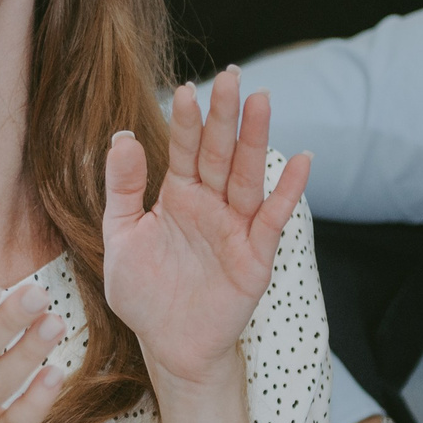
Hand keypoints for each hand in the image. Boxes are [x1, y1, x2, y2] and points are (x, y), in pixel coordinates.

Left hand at [102, 69, 311, 387]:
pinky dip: (288, 191)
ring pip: (248, 177)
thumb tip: (122, 136)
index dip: (186, 122)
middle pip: (221, 153)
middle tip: (231, 77)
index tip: (186, 88)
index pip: (184, 149)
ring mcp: (236, 228)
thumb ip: (122, 188)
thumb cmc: (144, 293)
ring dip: (256, 140)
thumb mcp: (120, 237)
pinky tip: (301, 160)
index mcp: (178, 196)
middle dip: (226, 116)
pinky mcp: (255, 256)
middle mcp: (210, 205)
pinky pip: (273, 219)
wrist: (168, 346)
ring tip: (262, 101)